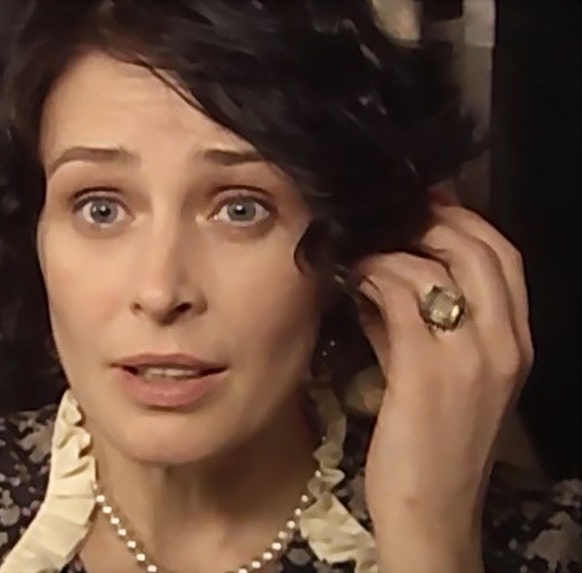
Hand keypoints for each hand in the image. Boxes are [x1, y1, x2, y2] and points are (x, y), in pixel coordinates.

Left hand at [352, 205, 532, 571]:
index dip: (467, 222)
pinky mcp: (427, 370)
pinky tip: (353, 279)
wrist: (431, 509)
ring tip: (361, 252)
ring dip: (392, 249)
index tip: (428, 206)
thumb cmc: (430, 444)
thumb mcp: (436, 376)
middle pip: (481, 249)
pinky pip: (402, 297)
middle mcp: (504, 343)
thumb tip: (380, 281)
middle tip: (391, 217)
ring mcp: (469, 356)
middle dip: (435, 221)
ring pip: (436, 266)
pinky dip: (374, 276)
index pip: (506, 258)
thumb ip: (414, 327)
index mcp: (516, 344)